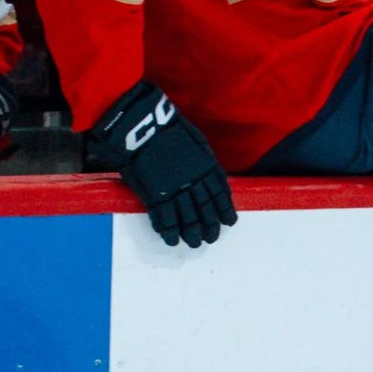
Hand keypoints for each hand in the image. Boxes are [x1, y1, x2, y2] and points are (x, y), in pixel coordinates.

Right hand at [88, 80, 235, 247]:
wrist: (144, 128)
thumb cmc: (168, 129)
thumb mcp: (195, 140)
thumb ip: (203, 158)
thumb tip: (208, 171)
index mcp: (206, 166)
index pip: (220, 194)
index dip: (225, 210)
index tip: (229, 222)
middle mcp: (194, 181)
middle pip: (206, 209)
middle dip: (209, 226)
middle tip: (210, 238)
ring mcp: (175, 190)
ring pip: (188, 218)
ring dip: (191, 233)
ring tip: (194, 243)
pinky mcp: (156, 195)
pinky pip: (165, 218)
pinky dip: (169, 231)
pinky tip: (172, 240)